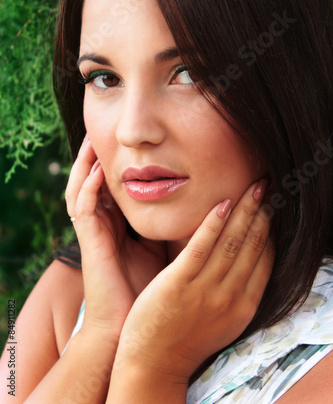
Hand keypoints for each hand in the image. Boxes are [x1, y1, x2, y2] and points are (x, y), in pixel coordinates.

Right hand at [65, 137, 166, 342]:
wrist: (131, 326)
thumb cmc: (149, 288)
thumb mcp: (161, 248)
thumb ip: (170, 226)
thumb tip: (201, 204)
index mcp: (118, 225)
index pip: (113, 186)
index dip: (117, 164)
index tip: (128, 142)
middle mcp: (103, 225)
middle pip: (93, 182)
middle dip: (97, 158)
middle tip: (102, 133)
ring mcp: (94, 234)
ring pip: (81, 190)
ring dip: (85, 165)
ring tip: (92, 143)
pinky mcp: (89, 244)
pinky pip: (83, 210)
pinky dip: (87, 189)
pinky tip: (97, 173)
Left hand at [112, 179, 273, 382]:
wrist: (154, 363)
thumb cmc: (186, 339)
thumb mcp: (223, 320)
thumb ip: (236, 292)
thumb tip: (245, 260)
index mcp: (244, 305)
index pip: (265, 259)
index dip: (270, 230)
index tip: (270, 207)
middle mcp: (230, 296)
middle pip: (253, 245)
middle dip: (261, 212)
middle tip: (264, 187)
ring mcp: (205, 290)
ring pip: (232, 242)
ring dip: (244, 211)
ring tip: (252, 188)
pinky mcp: (178, 283)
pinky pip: (201, 247)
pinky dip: (213, 224)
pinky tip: (222, 204)